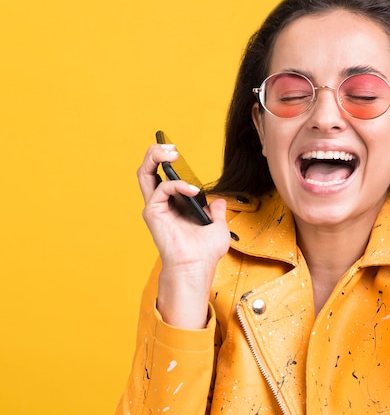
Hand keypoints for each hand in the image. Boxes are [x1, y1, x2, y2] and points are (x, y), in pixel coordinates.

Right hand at [137, 143, 231, 326]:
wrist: (197, 267)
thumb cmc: (205, 253)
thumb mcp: (218, 228)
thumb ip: (216, 212)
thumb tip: (219, 202)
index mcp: (174, 205)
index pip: (164, 176)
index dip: (169, 161)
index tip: (180, 153)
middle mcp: (161, 204)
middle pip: (148, 169)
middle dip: (156, 152)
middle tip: (171, 147)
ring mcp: (155, 207)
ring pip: (145, 173)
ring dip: (155, 157)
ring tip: (172, 152)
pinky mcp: (153, 213)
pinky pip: (162, 188)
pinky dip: (177, 184)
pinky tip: (192, 190)